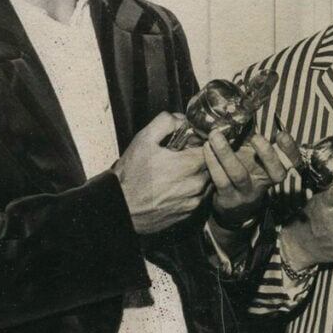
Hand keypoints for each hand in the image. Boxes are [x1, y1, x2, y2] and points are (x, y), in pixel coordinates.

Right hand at [112, 112, 209, 234]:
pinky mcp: (189, 214)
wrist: (120, 208)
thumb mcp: (144, 140)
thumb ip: (165, 122)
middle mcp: (197, 184)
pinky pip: (199, 197)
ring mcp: (194, 201)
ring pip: (206, 182)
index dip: (202, 143)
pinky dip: (192, 191)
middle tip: (181, 158)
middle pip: (210, 165)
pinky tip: (175, 188)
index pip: (212, 148)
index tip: (190, 143)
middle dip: (200, 159)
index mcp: (190, 164)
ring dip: (197, 176)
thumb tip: (181, 119)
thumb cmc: (131, 175)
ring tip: (177, 174)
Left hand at [205, 129, 293, 227]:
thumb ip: (255, 143)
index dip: (290, 150)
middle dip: (267, 154)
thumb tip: (244, 112)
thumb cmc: (245, 174)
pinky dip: (212, 162)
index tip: (282, 135)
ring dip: (226, 153)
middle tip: (256, 137)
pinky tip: (206, 148)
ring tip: (215, 135)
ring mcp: (247, 193)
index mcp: (274, 170)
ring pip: (239, 174)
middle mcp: (265, 183)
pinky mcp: (228, 199)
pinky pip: (220, 180)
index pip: (291, 162)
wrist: (234, 209)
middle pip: (275, 173)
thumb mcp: (254, 161)